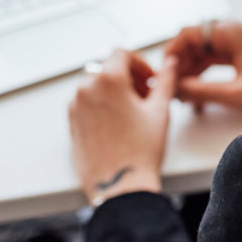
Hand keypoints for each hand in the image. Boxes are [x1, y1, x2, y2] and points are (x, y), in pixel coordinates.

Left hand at [69, 49, 176, 204]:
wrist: (120, 188)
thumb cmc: (141, 151)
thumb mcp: (160, 110)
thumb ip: (165, 80)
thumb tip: (169, 64)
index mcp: (107, 80)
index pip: (122, 53)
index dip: (140, 63)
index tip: (150, 78)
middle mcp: (86, 89)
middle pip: (108, 69)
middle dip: (129, 78)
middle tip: (146, 96)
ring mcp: (75, 107)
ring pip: (96, 87)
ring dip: (114, 91)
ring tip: (133, 112)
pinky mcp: (71, 124)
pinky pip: (86, 104)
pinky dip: (101, 106)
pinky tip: (119, 124)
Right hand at [165, 21, 241, 116]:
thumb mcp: (235, 94)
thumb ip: (201, 91)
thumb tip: (174, 89)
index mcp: (230, 32)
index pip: (187, 33)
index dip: (172, 53)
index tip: (164, 74)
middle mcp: (230, 32)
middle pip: (191, 41)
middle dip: (179, 64)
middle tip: (169, 88)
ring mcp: (234, 42)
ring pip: (198, 52)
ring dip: (188, 71)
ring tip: (181, 95)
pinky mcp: (238, 54)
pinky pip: (210, 60)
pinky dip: (200, 74)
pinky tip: (195, 95)